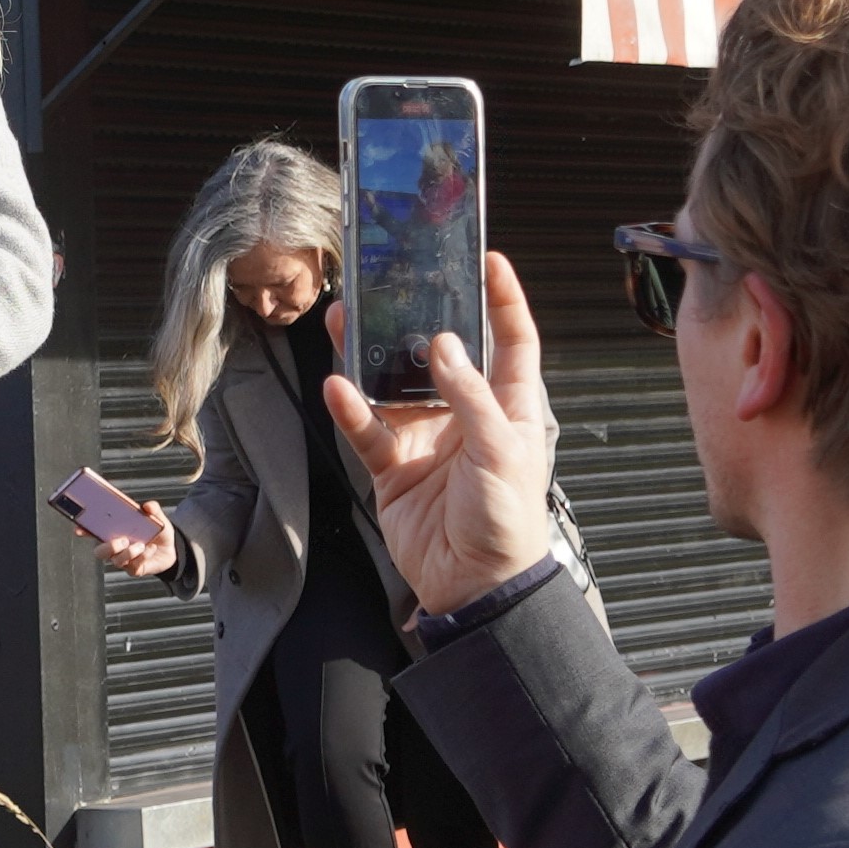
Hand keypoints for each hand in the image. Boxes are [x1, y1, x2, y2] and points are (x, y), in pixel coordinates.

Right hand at [91, 500, 176, 579]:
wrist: (172, 549)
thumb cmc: (157, 533)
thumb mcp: (157, 518)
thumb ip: (153, 509)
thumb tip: (147, 506)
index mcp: (114, 532)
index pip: (94, 532)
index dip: (83, 531)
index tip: (79, 529)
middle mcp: (116, 548)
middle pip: (100, 552)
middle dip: (109, 547)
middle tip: (122, 540)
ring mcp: (124, 560)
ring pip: (116, 561)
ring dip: (128, 553)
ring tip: (141, 545)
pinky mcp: (135, 569)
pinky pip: (134, 567)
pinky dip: (143, 557)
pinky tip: (151, 549)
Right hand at [324, 251, 558, 613]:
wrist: (476, 586)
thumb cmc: (508, 522)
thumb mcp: (502, 451)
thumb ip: (470, 396)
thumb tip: (441, 345)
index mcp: (508, 405)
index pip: (510, 340)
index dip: (503, 300)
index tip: (489, 261)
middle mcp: (465, 414)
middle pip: (438, 354)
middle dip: (415, 318)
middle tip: (392, 283)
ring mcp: (426, 438)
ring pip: (392, 384)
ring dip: (370, 355)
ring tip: (346, 320)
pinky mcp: (393, 467)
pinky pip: (367, 429)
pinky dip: (351, 409)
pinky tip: (337, 386)